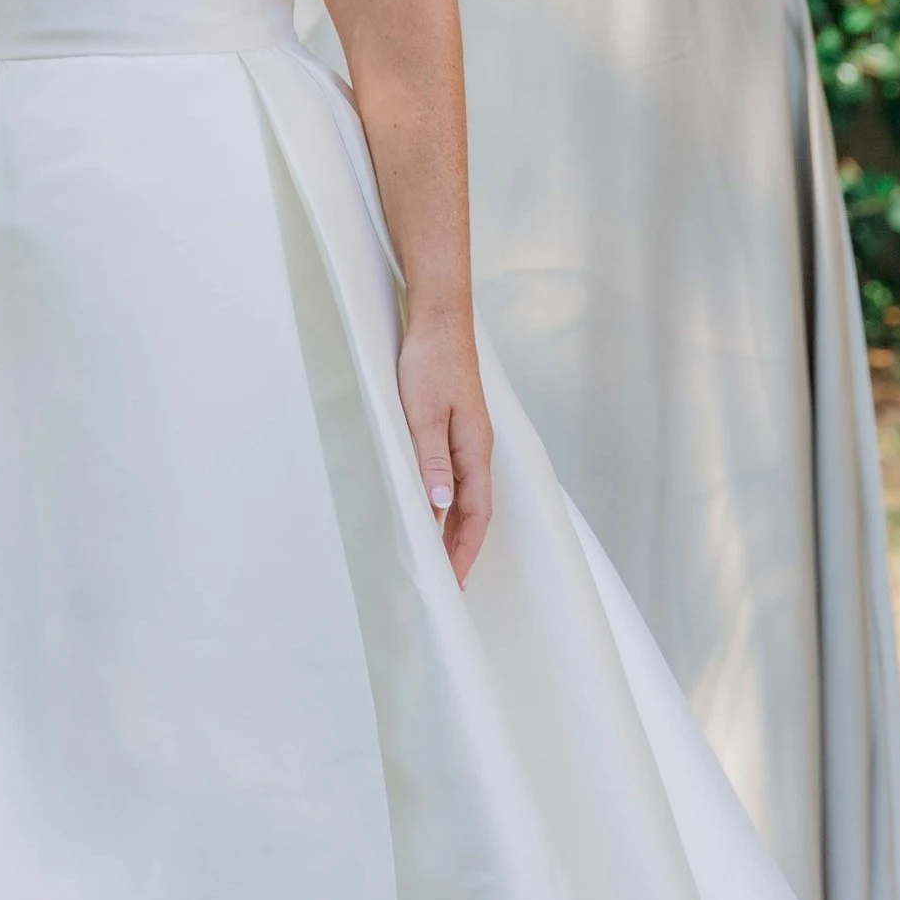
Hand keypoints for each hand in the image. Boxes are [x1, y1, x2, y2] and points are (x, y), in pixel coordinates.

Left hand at [399, 308, 491, 585]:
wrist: (438, 318)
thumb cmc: (431, 361)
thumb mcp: (423, 413)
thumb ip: (432, 460)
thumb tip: (440, 506)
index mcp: (473, 449)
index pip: (476, 513)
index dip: (465, 549)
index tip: (454, 580)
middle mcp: (476, 448)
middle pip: (475, 510)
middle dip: (462, 547)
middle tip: (448, 580)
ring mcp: (468, 437)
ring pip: (467, 494)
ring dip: (455, 526)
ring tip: (440, 555)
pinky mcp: (456, 425)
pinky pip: (457, 474)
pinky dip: (447, 500)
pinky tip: (434, 506)